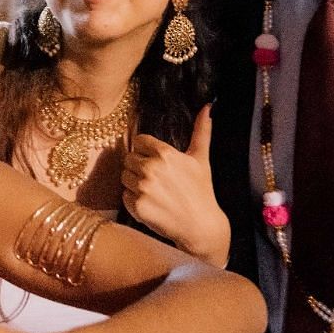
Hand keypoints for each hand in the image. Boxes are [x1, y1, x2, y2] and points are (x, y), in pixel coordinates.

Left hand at [121, 105, 229, 266]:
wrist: (201, 226)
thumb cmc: (201, 191)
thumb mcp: (201, 158)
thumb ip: (202, 130)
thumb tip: (209, 106)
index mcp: (165, 153)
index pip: (138, 141)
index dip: (146, 151)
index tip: (156, 162)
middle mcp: (152, 168)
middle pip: (128, 159)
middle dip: (139, 167)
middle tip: (156, 180)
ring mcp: (143, 188)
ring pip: (124, 177)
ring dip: (134, 184)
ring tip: (154, 192)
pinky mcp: (137, 206)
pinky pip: (124, 196)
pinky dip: (134, 200)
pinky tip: (151, 204)